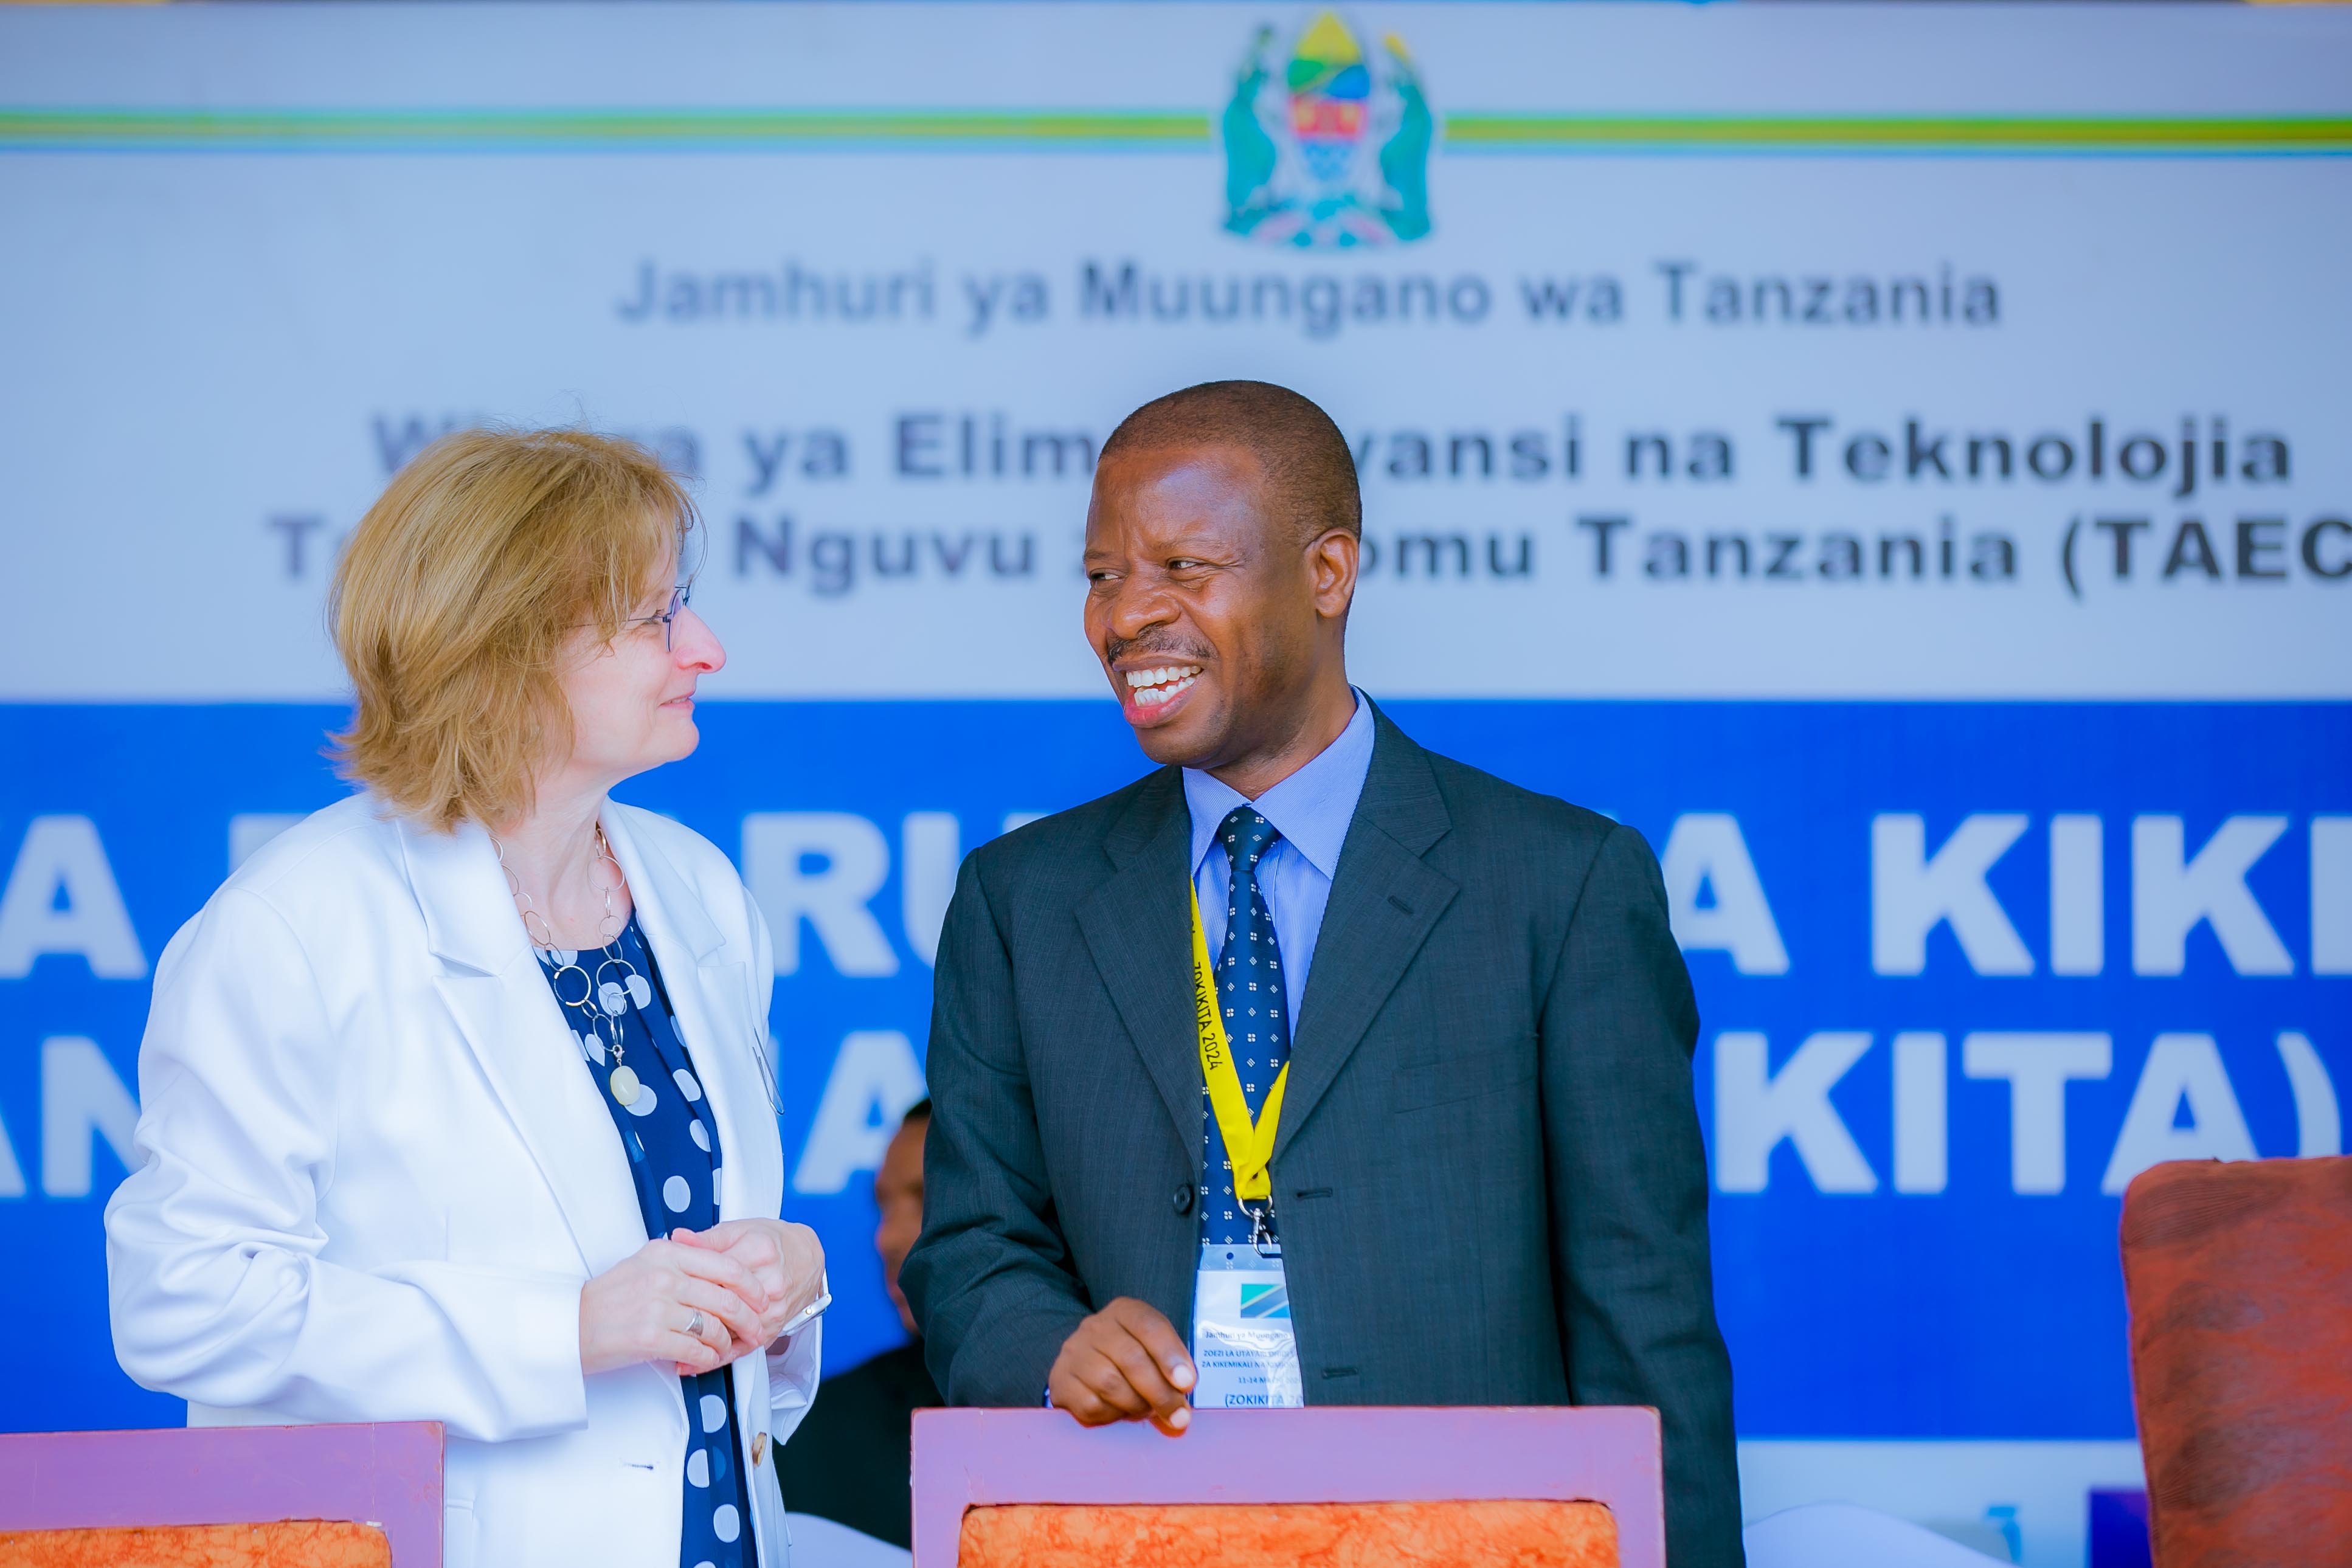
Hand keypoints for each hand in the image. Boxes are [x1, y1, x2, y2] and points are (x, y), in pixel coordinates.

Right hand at [579, 1235, 771, 1377]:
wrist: (569, 1326)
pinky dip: (707, 1358)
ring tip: (723, 1349)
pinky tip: (704, 1360)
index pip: (726, 1264)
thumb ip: (680, 1262)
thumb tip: (721, 1269)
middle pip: (727, 1297)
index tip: (760, 1299)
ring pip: (714, 1326)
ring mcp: (657, 1306)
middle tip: (756, 1330)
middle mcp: (664, 1276)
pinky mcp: (650, 1337)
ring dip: (726, 1342)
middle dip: (749, 1318)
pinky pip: (697, 1349)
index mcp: (666, 1252)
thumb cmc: (607, 1299)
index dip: (751, 1285)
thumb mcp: (643, 1264)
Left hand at [670, 1220, 825, 1354]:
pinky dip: (718, 1356)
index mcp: (758, 1253)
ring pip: (732, 1330)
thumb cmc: (773, 1242)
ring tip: (672, 1347)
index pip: (716, 1273)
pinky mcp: (774, 1327)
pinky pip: (743, 1347)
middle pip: (723, 1305)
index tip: (665, 1293)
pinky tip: (696, 1361)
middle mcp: (770, 1282)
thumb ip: (706, 1238)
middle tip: (663, 1323)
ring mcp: (773, 1308)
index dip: (688, 1285)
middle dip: (692, 1315)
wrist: (807, 1257)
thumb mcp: (739, 1230)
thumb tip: (678, 1238)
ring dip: (702, 1342)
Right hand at [1048, 1297, 1196, 1435]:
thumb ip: (1171, 1364)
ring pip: (1110, 1384)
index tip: (1187, 1383)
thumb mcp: (1154, 1348)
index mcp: (1124, 1312)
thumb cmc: (1131, 1357)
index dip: (1170, 1355)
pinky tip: (1119, 1412)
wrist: (1085, 1363)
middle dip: (1160, 1393)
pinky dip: (1112, 1415)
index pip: (1149, 1326)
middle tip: (1179, 1415)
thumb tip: (1183, 1389)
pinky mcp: (1061, 1381)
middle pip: (1131, 1359)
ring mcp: (1074, 1353)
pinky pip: (1091, 1405)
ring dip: (1137, 1405)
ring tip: (1147, 1411)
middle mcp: (1095, 1327)